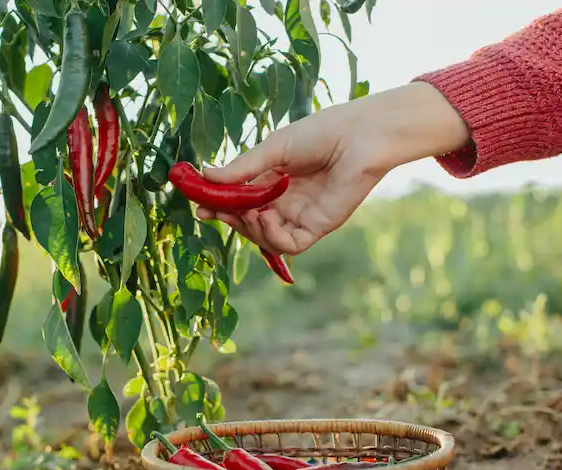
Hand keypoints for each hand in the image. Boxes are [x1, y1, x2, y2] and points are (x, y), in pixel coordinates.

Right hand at [197, 82, 470, 255]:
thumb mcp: (273, 148)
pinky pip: (289, 245)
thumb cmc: (321, 133)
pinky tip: (265, 218)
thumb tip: (205, 176)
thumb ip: (242, 168)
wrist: (360, 135)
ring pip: (265, 238)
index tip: (200, 207)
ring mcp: (301, 216)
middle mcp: (286, 202)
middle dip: (229, 218)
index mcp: (274, 181)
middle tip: (214, 210)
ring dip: (248, 229)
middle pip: (249, 222)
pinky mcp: (318, 227)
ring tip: (246, 212)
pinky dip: (272, 237)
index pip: (241, 201)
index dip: (220, 206)